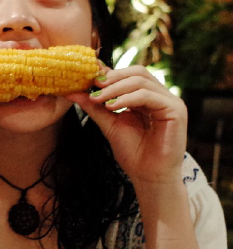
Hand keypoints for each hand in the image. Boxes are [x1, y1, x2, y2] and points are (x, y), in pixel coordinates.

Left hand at [69, 65, 187, 187]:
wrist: (148, 176)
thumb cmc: (132, 152)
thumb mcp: (108, 123)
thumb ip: (93, 106)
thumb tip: (71, 92)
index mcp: (147, 97)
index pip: (128, 75)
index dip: (108, 73)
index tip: (86, 78)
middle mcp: (161, 96)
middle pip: (137, 72)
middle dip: (112, 78)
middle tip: (93, 85)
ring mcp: (170, 101)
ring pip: (141, 81)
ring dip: (115, 88)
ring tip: (98, 99)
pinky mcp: (176, 110)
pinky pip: (148, 96)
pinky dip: (127, 98)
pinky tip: (111, 106)